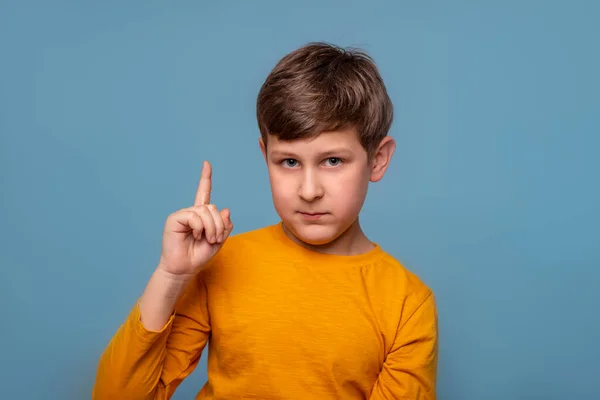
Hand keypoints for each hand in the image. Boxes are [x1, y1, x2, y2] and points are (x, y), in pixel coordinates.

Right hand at [158, 161, 232, 275]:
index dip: (205, 178)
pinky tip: (195, 236)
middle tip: (215, 239)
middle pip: (212, 207)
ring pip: (205, 211)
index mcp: (201, 215)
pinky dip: (199, 227)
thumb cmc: (199, 255)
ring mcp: (182, 214)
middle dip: (219, 225)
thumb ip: (224, 226)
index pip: (203, 193)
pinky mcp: (174, 219)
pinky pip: (194, 216)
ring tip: (206, 239)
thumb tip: (226, 209)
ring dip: (211, 228)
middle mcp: (192, 212)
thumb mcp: (219, 241)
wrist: (185, 268)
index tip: (206, 164)